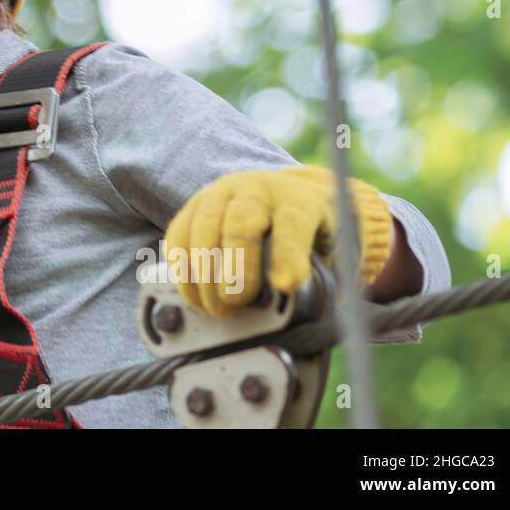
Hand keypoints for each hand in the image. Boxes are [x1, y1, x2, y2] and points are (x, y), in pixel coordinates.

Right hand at [162, 164, 393, 318]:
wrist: (286, 193)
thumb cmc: (309, 233)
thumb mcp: (331, 250)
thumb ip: (324, 280)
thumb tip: (310, 319)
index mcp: (299, 200)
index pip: (292, 223)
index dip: (287, 254)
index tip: (286, 285)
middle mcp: (258, 189)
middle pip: (241, 223)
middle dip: (236, 268)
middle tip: (235, 304)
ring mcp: (222, 192)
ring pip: (203, 226)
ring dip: (203, 273)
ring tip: (213, 307)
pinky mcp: (195, 203)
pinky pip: (179, 232)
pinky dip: (182, 266)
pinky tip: (193, 293)